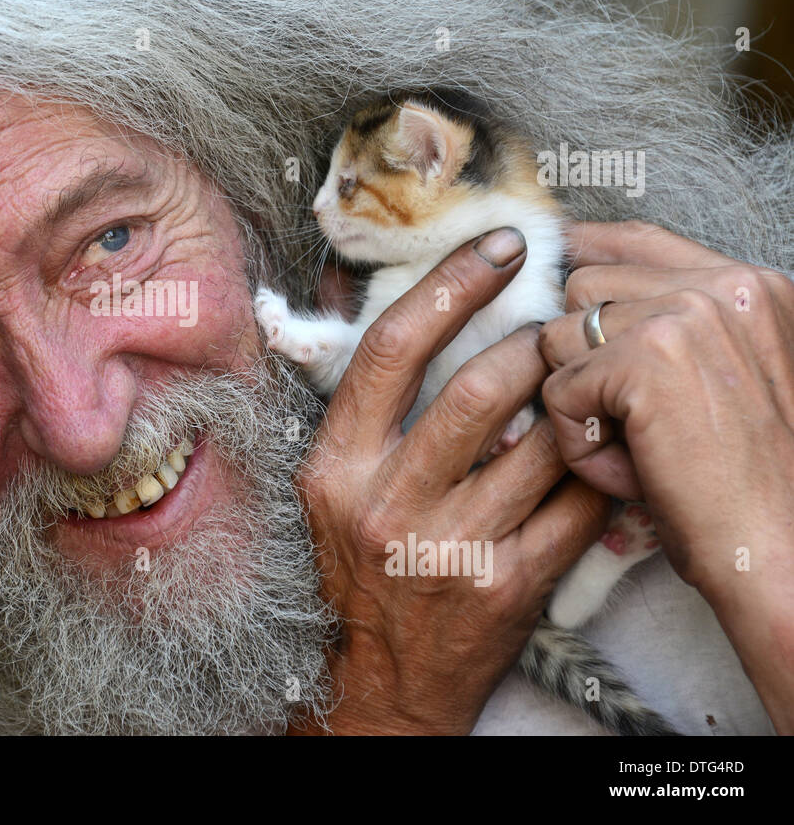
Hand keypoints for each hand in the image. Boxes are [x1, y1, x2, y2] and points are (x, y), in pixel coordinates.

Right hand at [293, 227, 609, 733]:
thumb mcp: (332, 484)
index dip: (451, 286)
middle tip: (563, 317)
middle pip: (482, 390)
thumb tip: (379, 301)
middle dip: (537, 340)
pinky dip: (596, 466)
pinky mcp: (508, 587)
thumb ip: (360, 406)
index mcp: (336, 466)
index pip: (392, 351)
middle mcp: (386, 504)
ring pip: (542, 444)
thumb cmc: (358, 569)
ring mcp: (450, 548)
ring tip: (583, 378)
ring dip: (574, 400)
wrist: (381, 681)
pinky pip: (576, 504)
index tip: (500, 247)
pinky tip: (596, 447)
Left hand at [538, 220, 793, 731]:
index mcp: (749, 286)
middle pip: (581, 286)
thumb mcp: (723, 382)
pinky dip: (574, 440)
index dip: (583, 258)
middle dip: (580, 356)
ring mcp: (683, 316)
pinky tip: (629, 470)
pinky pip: (554, 388)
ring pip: (557, 336)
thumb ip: (672, 328)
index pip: (635, 238)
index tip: (552, 273)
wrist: (782, 552)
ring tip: (635, 450)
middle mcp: (722, 286)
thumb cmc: (747, 486)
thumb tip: (575, 291)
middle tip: (631, 423)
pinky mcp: (644, 360)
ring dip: (576, 402)